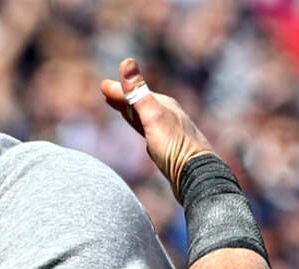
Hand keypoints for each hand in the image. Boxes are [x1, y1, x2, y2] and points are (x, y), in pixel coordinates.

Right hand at [100, 58, 214, 200]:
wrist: (195, 176)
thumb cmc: (175, 146)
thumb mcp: (153, 116)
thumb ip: (138, 92)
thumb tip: (127, 62)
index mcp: (164, 105)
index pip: (136, 93)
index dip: (119, 90)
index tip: (103, 86)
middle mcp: (168, 115)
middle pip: (140, 103)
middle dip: (124, 98)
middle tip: (107, 93)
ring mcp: (168, 132)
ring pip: (144, 117)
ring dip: (131, 111)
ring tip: (119, 108)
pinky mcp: (168, 149)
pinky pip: (149, 132)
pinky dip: (140, 127)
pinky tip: (143, 133)